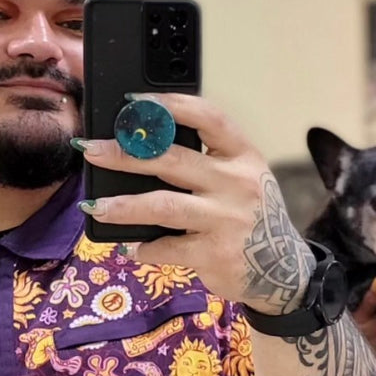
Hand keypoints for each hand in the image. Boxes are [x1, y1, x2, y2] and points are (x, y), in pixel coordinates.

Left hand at [75, 94, 313, 315]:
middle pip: (171, 159)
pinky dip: (144, 248)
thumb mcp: (243, 181)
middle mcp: (237, 183)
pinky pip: (168, 247)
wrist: (284, 273)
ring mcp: (227, 219)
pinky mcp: (215, 253)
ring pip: (162, 205)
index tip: (132, 101)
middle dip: (124, 153)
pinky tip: (131, 247)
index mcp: (243, 156)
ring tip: (95, 206)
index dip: (168, 105)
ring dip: (123, 206)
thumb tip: (143, 147)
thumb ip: (208, 163)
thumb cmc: (252, 219)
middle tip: (91, 150)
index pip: (207, 117)